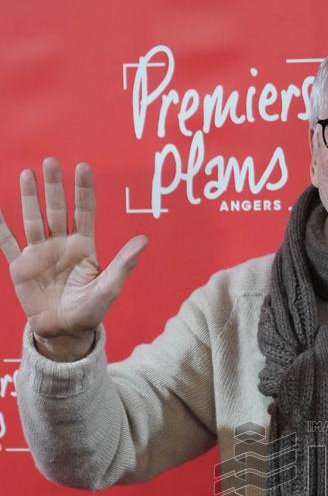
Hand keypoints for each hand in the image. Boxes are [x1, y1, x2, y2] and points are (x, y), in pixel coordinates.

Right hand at [0, 157, 147, 354]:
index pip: (84, 212)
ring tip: (28, 174)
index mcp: (83, 247)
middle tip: (51, 162)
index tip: (83, 167)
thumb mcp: (109, 288)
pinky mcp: (20, 267)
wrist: (64, 333)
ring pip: (33, 219)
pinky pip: (8, 242)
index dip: (83, 190)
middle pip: (57, 210)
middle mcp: (61, 245)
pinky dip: (1, 226)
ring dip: (30, 197)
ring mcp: (39, 254)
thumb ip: (124, 264)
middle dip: (55, 186)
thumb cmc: (90, 312)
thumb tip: (145, 239)